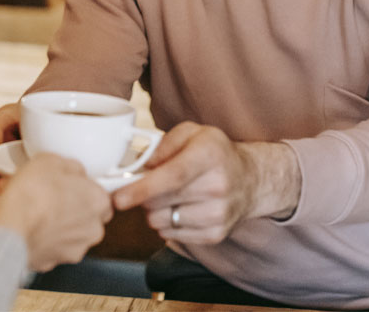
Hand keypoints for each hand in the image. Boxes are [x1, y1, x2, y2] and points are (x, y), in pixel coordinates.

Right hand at [0, 153, 112, 271]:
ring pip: (66, 232)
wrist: (10, 229)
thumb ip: (71, 167)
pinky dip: (38, 237)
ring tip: (28, 208)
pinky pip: (48, 246)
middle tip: (46, 194)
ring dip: (51, 222)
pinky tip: (22, 224)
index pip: (100, 194)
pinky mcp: (52, 262)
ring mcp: (74, 249)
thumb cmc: (32, 194)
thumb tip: (74, 172)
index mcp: (99, 202)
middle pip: (84, 215)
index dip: (81, 187)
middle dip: (67, 206)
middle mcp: (93, 229)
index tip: (67, 184)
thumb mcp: (52, 160)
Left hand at [113, 121, 299, 244]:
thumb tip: (141, 166)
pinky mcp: (215, 235)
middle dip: (143, 195)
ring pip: (161, 221)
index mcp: (209, 154)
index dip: (141, 189)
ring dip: (154, 210)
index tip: (118, 198)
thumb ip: (162, 144)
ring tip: (169, 196)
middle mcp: (217, 186)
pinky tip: (180, 208)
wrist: (250, 180)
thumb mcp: (191, 133)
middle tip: (150, 184)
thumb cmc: (214, 153)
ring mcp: (218, 214)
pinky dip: (167, 223)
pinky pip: (171, 235)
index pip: (172, 176)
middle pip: (160, 201)